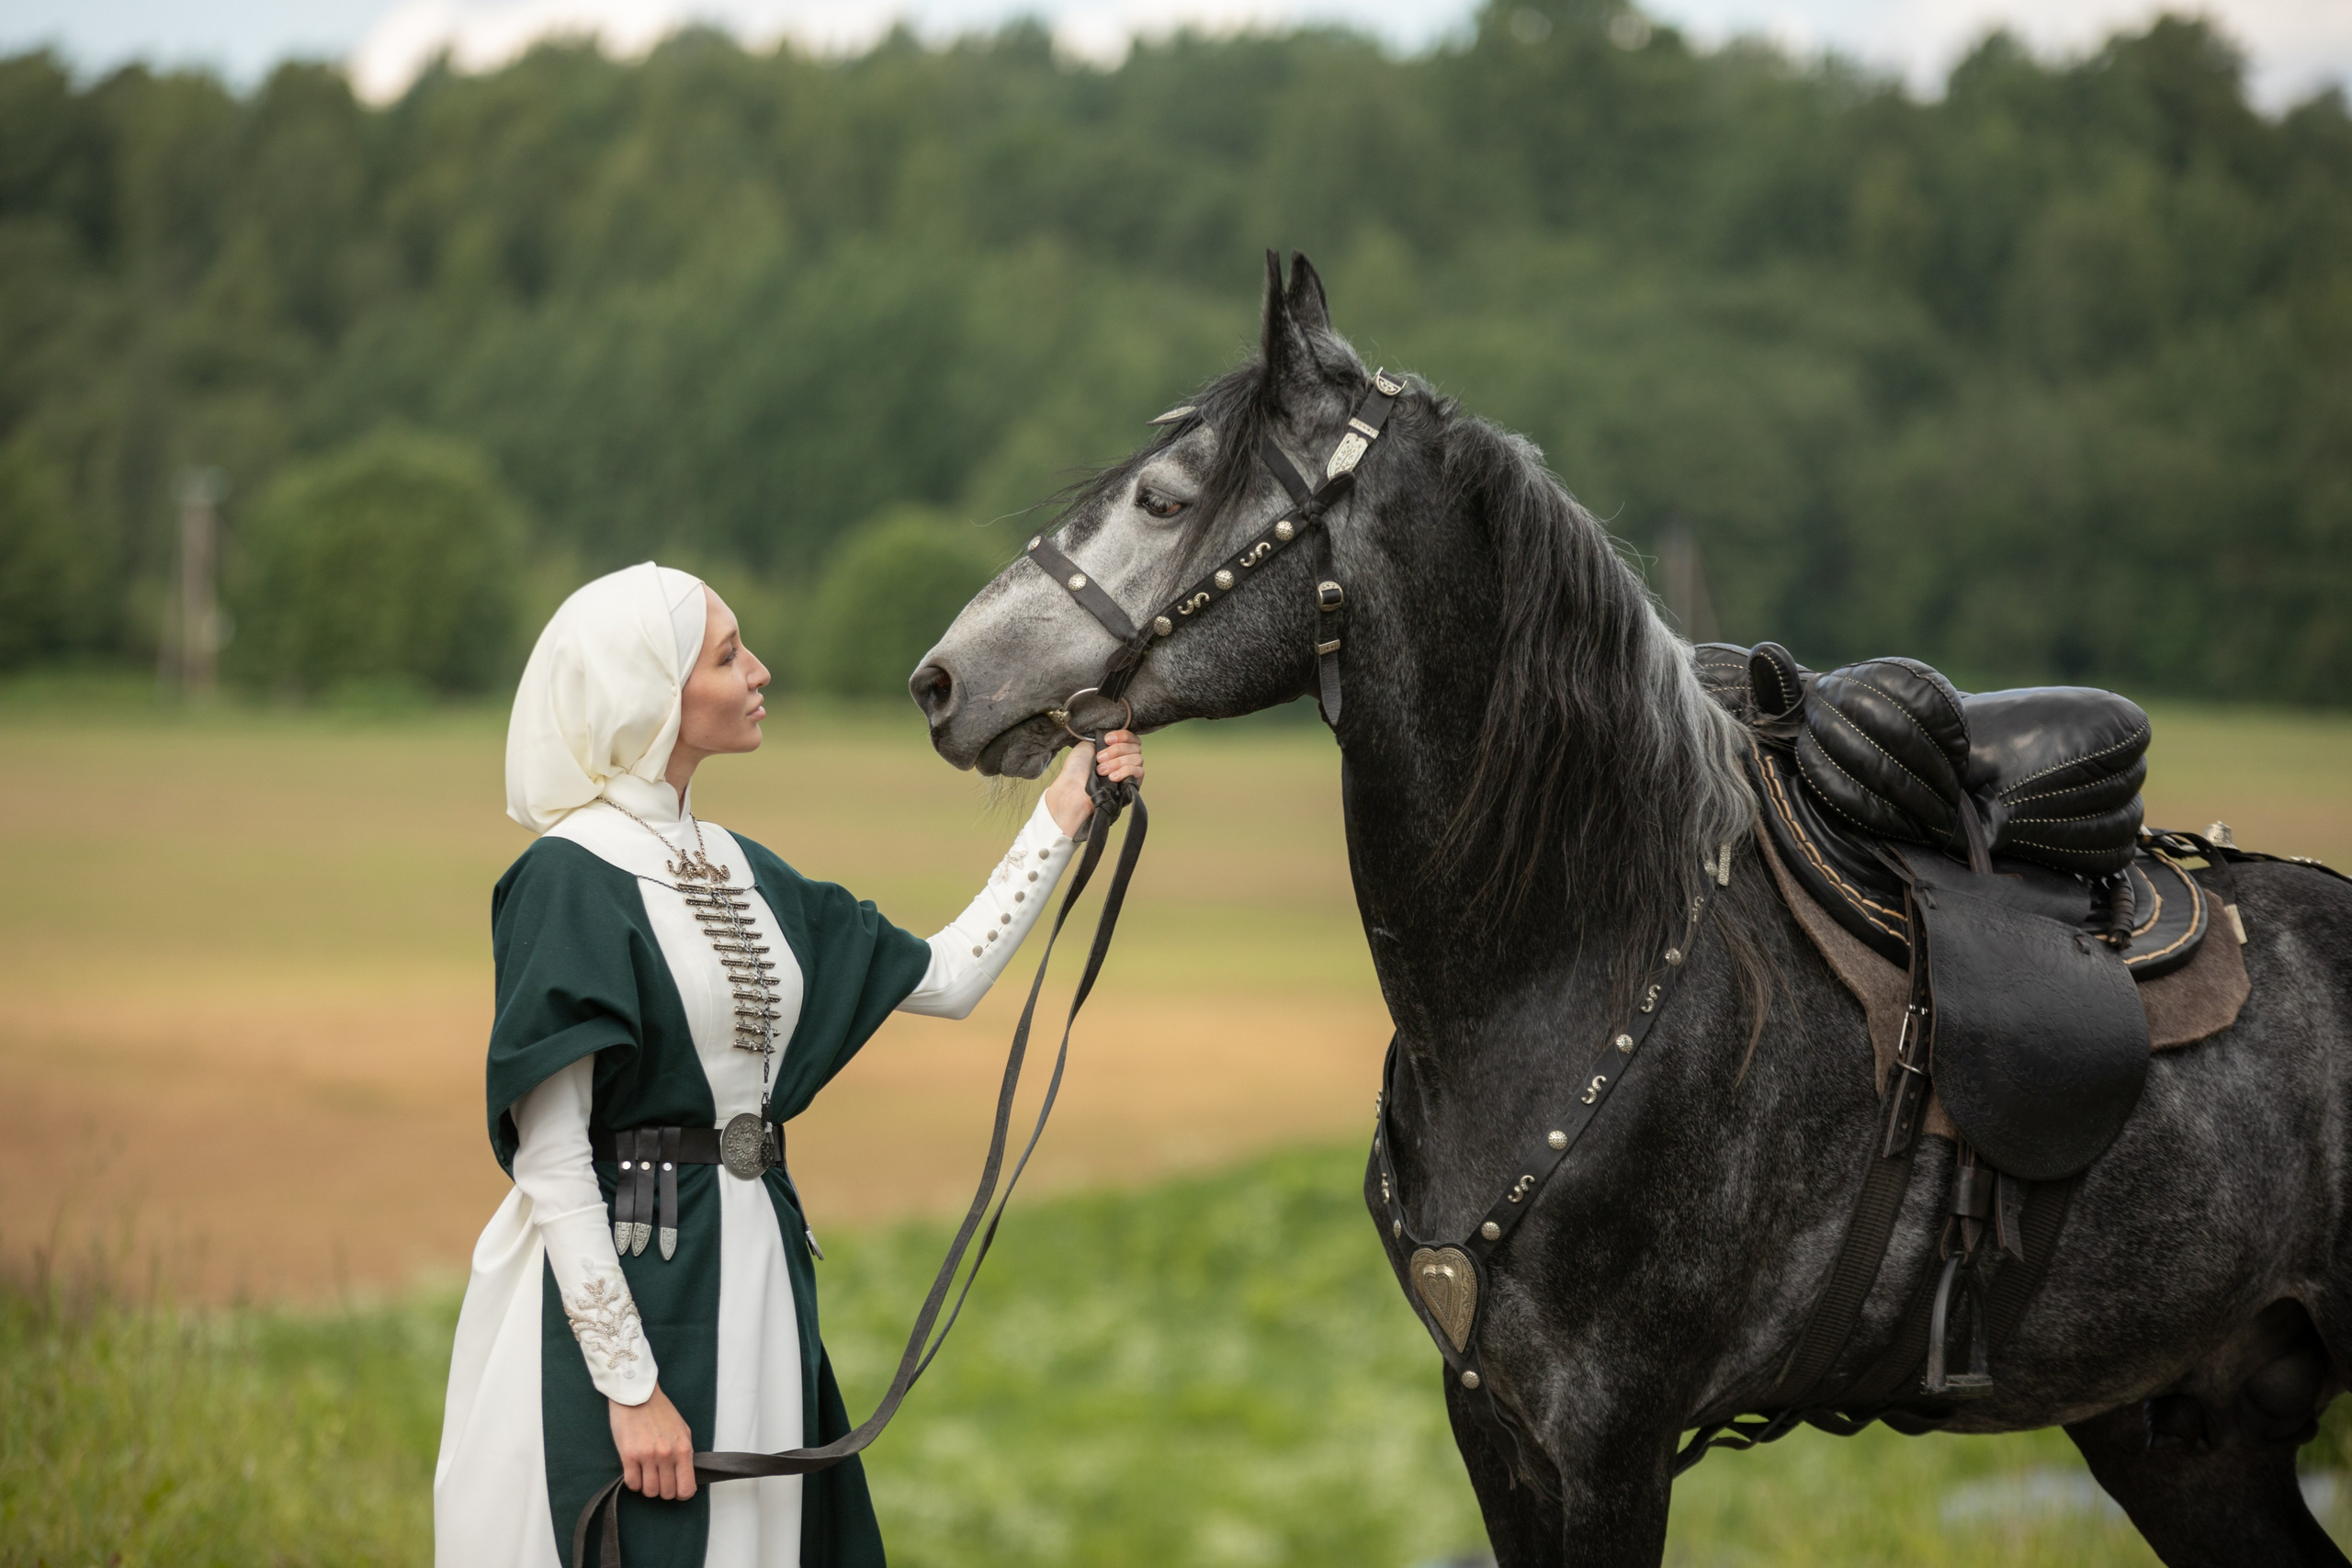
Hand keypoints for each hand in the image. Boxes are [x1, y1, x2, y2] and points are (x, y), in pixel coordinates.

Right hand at [609, 1384, 696, 1499]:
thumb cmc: (660, 1410)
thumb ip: (685, 1452)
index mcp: (683, 1449)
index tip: (676, 1489)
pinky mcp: (629, 1456)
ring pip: (649, 1491)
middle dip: (663, 1490)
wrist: (637, 1394)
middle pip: (667, 1493)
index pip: (686, 1488)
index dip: (681, 1493)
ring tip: (646, 1474)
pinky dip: (634, 1482)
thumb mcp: (682, 1429)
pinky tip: (635, 1471)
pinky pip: (632, 1484)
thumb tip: (685, 1474)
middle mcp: (667, 1455)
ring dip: (647, 1486)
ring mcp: (647, 1456)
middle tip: (659, 1479)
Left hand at [1043, 729, 1143, 836]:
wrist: (1073, 789)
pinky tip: (1112, 777)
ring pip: (1137, 758)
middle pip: (1135, 747)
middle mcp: (1123, 759)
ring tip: (1101, 771)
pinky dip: (1125, 771)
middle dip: (1116, 751)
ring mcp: (1128, 773)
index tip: (1107, 740)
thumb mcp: (1087, 744)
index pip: (1130, 737)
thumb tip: (1117, 736)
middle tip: (1099, 759)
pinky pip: (1139, 772)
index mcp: (1113, 749)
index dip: (1122, 736)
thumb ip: (1104, 737)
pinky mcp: (1131, 785)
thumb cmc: (1076, 769)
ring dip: (1117, 762)